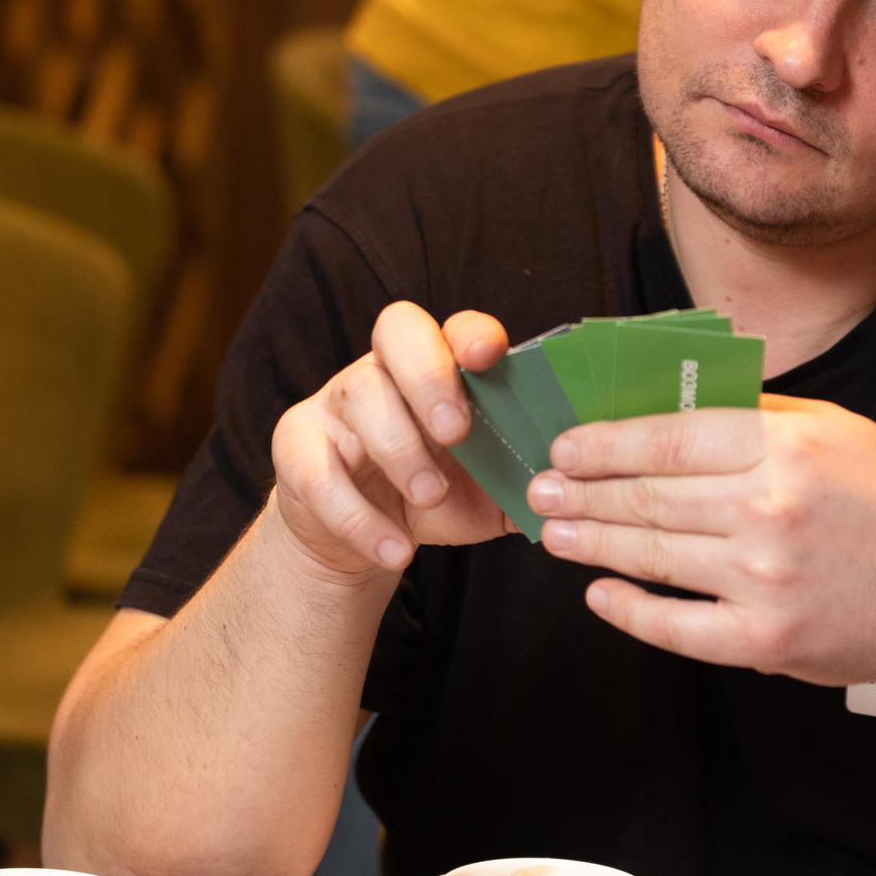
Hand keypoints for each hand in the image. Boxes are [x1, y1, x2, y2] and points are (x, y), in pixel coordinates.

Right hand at [269, 304, 515, 582]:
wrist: (372, 543)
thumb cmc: (441, 499)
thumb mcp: (489, 489)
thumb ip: (528, 477)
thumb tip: (578, 478)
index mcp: (438, 368)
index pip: (451, 327)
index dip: (471, 335)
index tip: (492, 358)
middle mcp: (383, 369)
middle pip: (397, 334)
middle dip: (430, 377)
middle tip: (457, 432)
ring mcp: (335, 403)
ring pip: (360, 397)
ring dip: (400, 451)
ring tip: (430, 500)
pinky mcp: (298, 449)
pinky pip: (319, 473)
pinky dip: (360, 519)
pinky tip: (396, 549)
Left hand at [526, 395, 875, 694]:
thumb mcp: (842, 433)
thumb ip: (763, 414)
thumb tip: (674, 401)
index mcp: (789, 448)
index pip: (671, 439)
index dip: (606, 442)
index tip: (566, 444)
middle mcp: (771, 511)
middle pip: (650, 496)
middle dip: (583, 490)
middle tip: (540, 486)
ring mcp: (764, 579)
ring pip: (652, 555)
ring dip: (592, 541)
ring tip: (554, 531)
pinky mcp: (765, 639)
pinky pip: (676, 625)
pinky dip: (629, 609)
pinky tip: (600, 593)